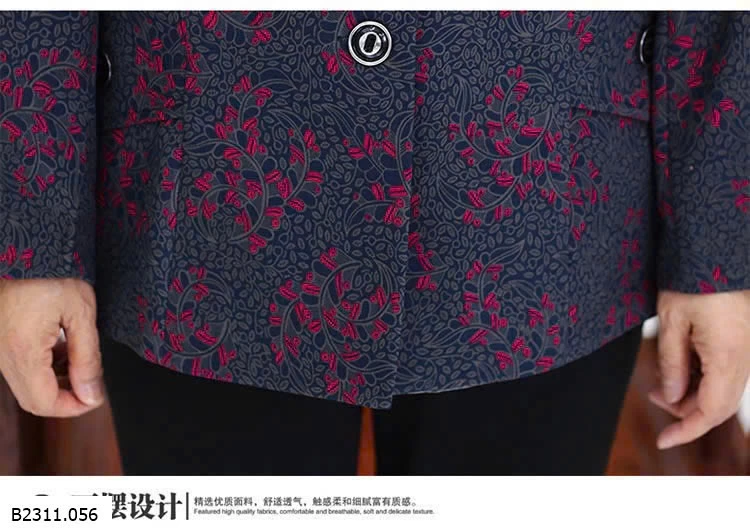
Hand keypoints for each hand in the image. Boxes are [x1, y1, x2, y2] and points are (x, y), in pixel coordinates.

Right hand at [0, 278, 103, 416]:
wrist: (25, 245)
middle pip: (33, 399)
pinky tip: (62, 344)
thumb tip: (92, 394)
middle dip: (66, 397)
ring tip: (79, 357)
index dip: (73, 407)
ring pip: (26, 384)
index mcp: (23, 351)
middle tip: (91, 381)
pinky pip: (19, 366)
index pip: (44, 403)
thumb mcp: (81, 313)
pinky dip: (43, 365)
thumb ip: (88, 358)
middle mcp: (3, 355)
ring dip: (55, 381)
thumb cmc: (51, 270)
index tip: (96, 396)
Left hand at [649, 289, 749, 448]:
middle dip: (686, 410)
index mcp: (727, 358)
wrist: (716, 250)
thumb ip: (672, 364)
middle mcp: (744, 358)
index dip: (686, 430)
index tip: (663, 441)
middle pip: (719, 404)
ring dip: (693, 393)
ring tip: (661, 383)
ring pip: (723, 389)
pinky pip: (726, 371)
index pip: (711, 411)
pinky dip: (702, 377)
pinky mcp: (744, 340)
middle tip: (653, 397)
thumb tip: (670, 397)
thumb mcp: (671, 323)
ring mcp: (747, 349)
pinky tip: (680, 368)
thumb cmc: (692, 281)